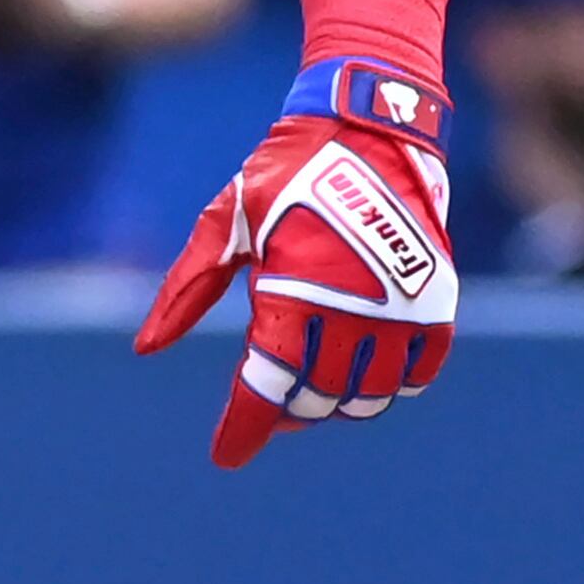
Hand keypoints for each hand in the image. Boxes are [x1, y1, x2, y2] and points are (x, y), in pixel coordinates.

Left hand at [135, 67, 456, 469]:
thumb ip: (188, 289)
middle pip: (315, 398)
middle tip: (268, 400)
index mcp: (295, 291)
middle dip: (286, 408)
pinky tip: (361, 369)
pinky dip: (389, 383)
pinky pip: (416, 374)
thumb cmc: (286, 173)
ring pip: (368, 396)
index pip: (267, 386)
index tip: (226, 455)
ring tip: (313, 384)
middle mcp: (353, 309)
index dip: (244, 428)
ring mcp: (402, 310)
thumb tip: (146, 347)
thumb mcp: (225, 222)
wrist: (371, 129)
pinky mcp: (437, 304)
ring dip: (336, 401)